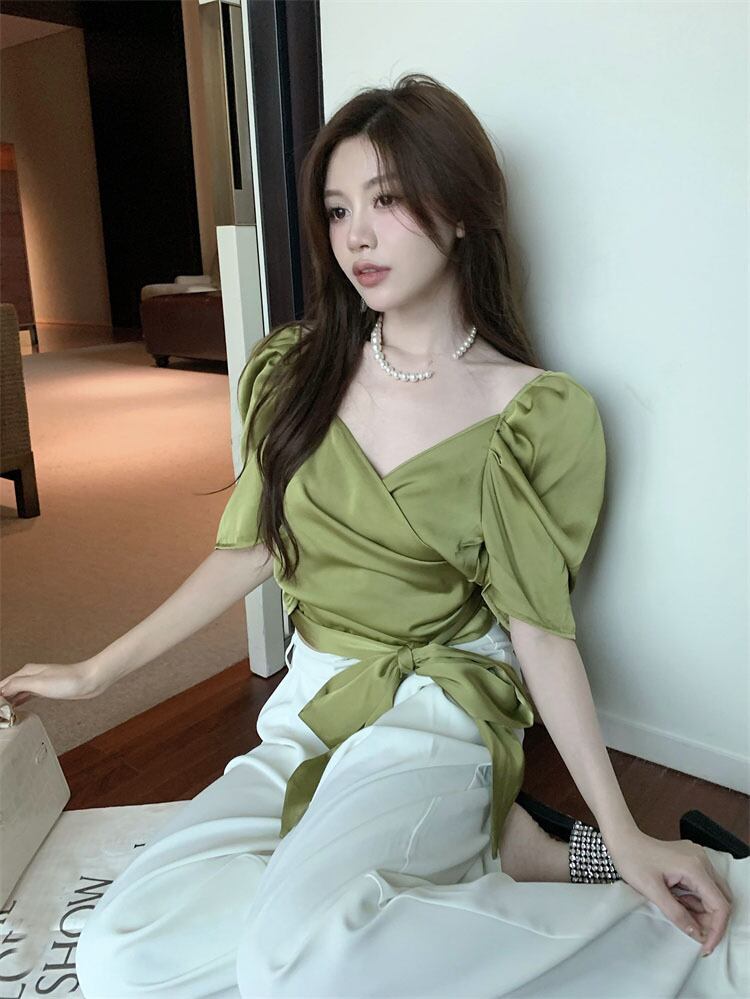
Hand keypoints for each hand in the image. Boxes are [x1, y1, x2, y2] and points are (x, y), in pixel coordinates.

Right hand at [0, 660, 104, 707]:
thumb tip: (2, 690)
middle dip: (1, 699)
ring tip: (3, 713)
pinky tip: (16, 706)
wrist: (90, 681)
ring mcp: (39, 682)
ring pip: (17, 691)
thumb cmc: (68, 681)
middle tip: (0, 714)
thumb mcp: (38, 683)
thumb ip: (18, 685)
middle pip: (8, 687)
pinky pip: (27, 695)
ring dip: (8, 701)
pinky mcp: (47, 689)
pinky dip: (19, 701)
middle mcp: (30, 675)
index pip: (3, 684)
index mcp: (26, 672)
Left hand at [605, 828, 733, 956]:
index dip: (716, 929)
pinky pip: (703, 886)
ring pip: (713, 894)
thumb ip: (676, 914)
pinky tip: (678, 900)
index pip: (720, 904)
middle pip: (720, 900)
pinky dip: (695, 899)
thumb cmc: (632, 860)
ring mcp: (698, 859)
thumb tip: (696, 933)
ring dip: (701, 910)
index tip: (706, 946)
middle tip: (694, 933)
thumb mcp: (652, 891)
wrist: (623, 840)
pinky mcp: (692, 860)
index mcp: (694, 867)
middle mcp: (701, 860)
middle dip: (710, 921)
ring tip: (678, 911)